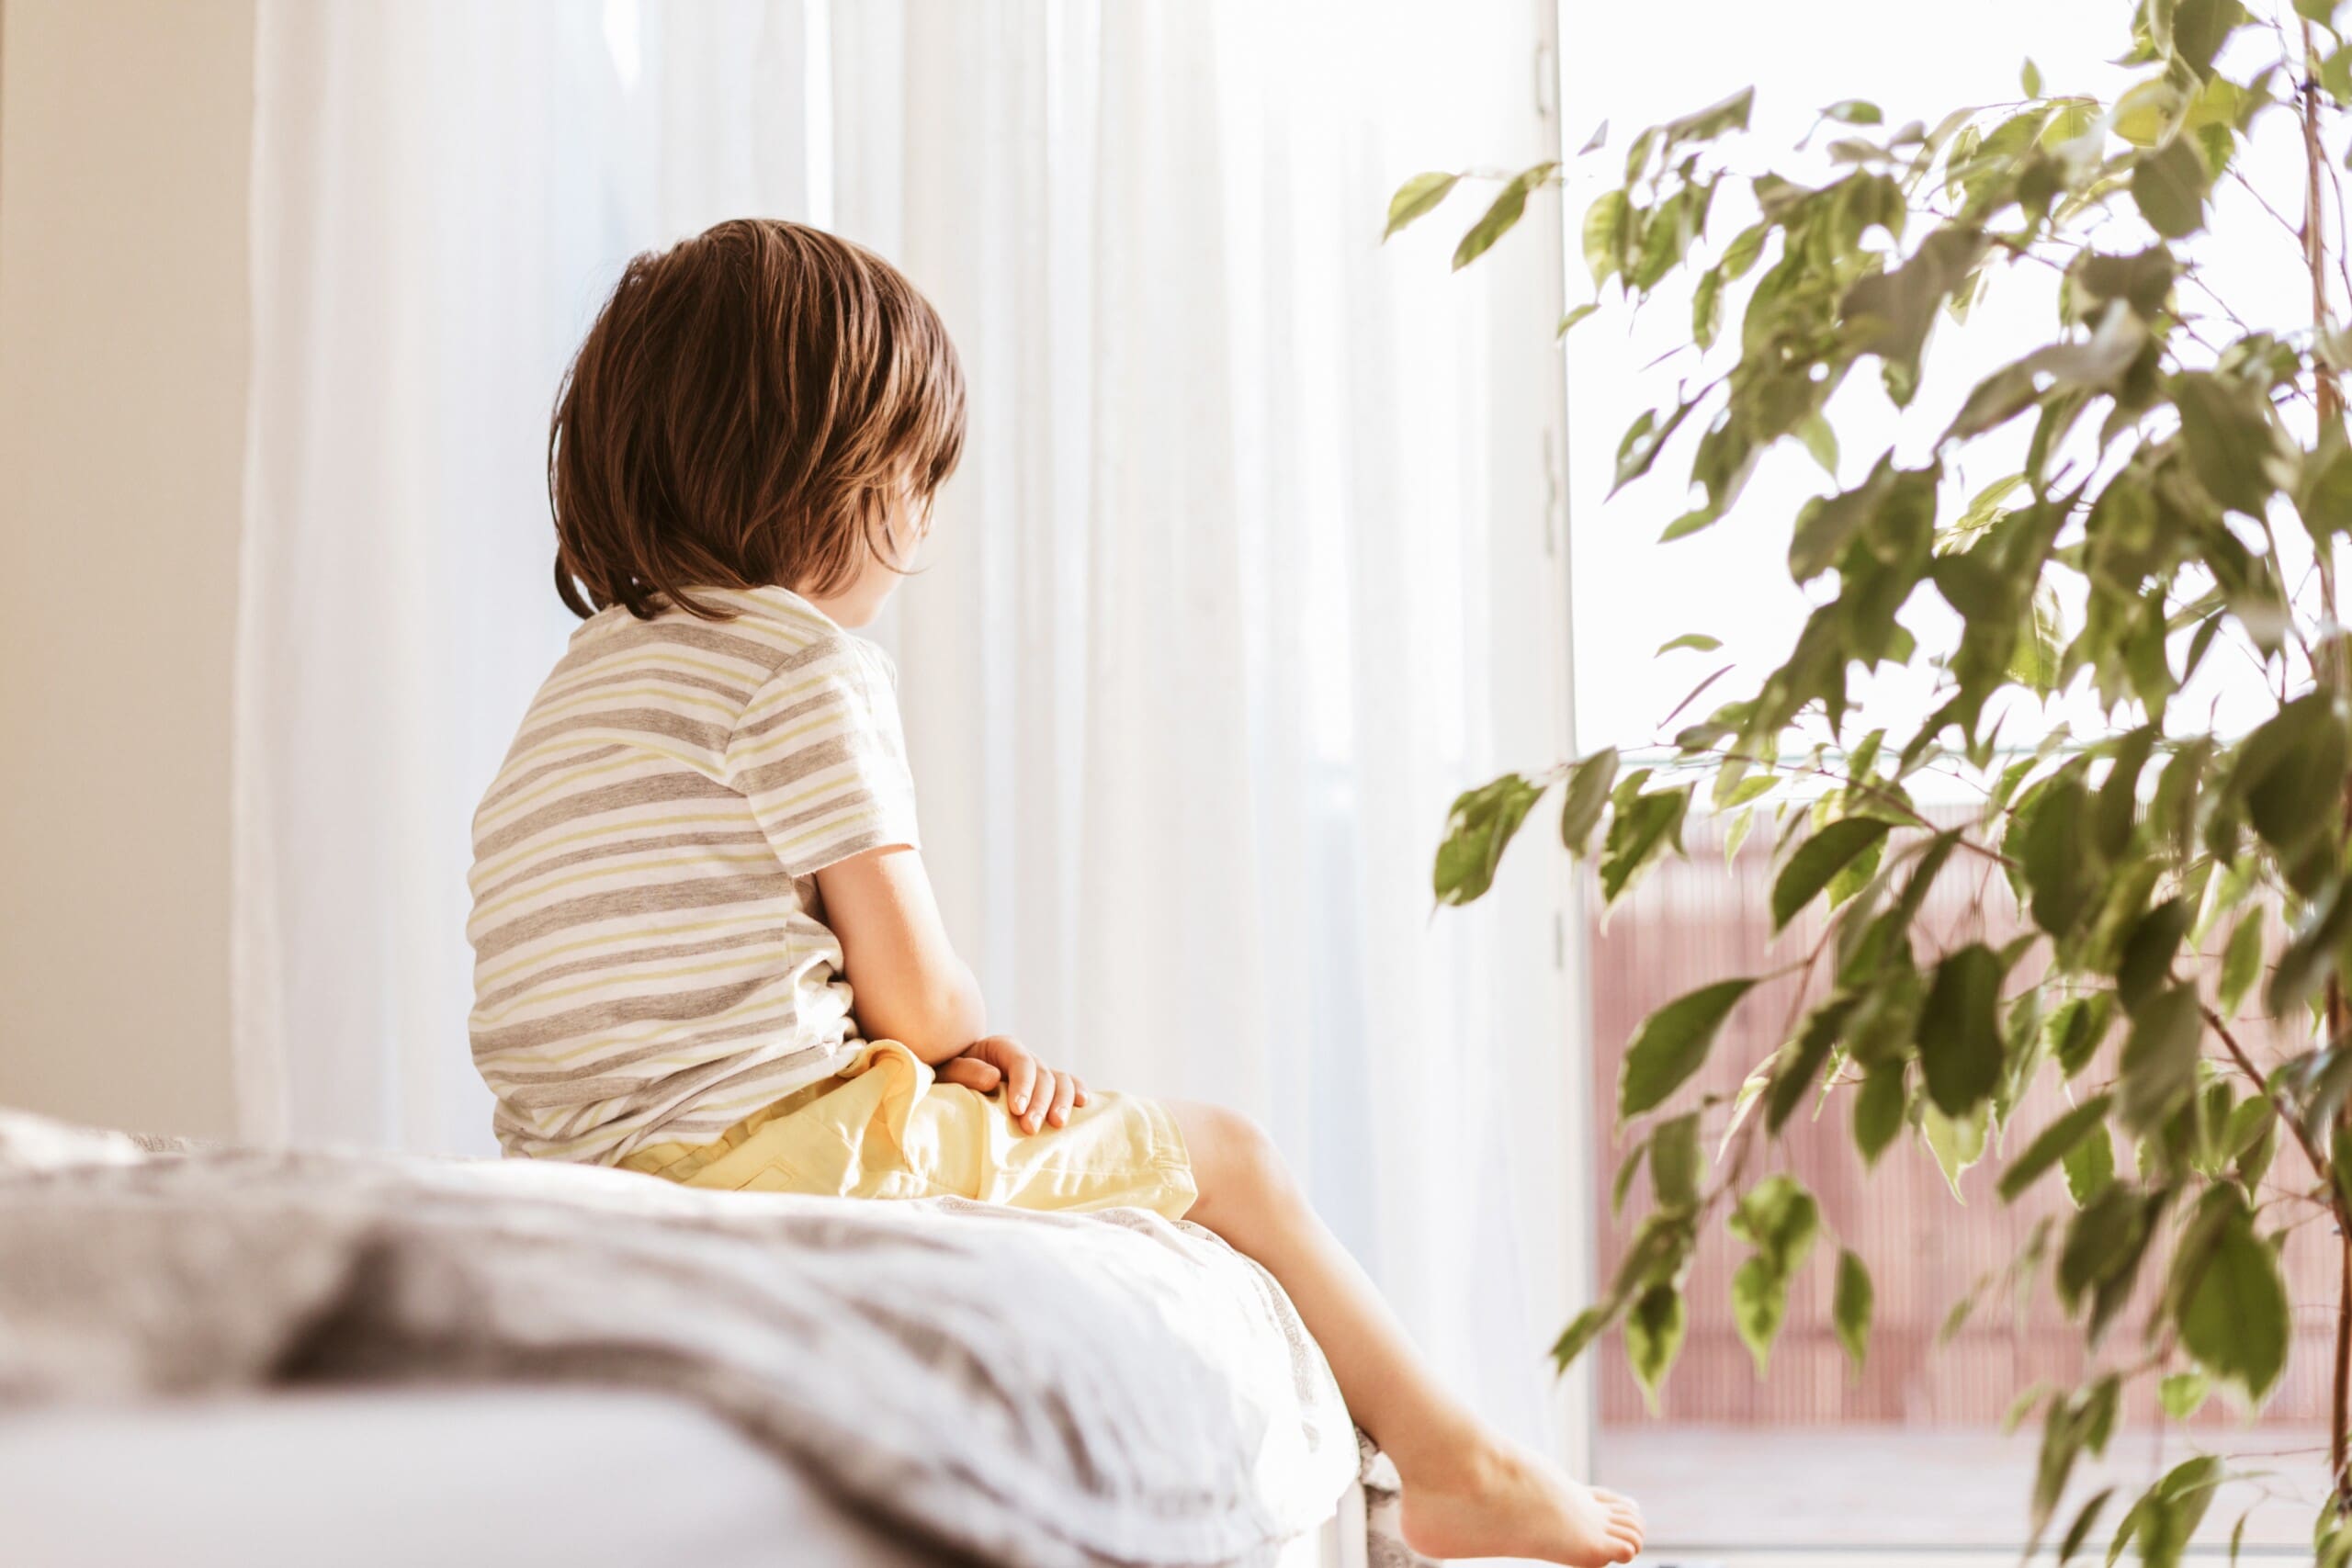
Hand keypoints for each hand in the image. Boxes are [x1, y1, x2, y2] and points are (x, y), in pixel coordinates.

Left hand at [936, 1035, 1088, 1133]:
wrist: (956, 1079)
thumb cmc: (949, 1075)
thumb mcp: (948, 1070)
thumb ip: (967, 1071)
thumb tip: (994, 1078)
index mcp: (1001, 1047)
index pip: (1021, 1061)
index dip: (1023, 1084)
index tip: (1016, 1109)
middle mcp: (1024, 1057)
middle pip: (1043, 1074)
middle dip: (1040, 1102)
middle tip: (1030, 1128)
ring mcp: (1038, 1071)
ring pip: (1060, 1080)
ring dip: (1062, 1102)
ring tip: (1058, 1124)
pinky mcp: (1045, 1087)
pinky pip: (1067, 1084)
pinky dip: (1076, 1092)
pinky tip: (1083, 1103)